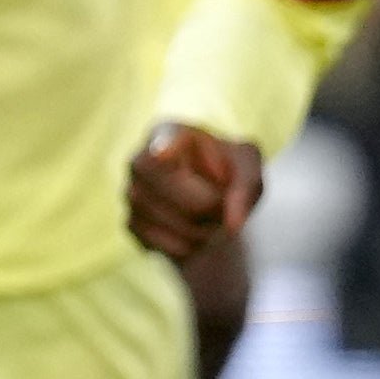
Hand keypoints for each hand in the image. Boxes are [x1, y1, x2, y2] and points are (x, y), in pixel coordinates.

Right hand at [125, 123, 263, 269]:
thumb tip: (232, 225)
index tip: (162, 153)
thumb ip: (246, 187)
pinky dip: (191, 246)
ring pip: (176, 223)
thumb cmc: (228, 172)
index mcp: (169, 132)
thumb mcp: (248, 168)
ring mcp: (132, 192)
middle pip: (175, 191)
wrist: (210, 201)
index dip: (163, 148)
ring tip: (211, 216)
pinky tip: (194, 231)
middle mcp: (141, 159)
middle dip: (207, 205)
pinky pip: (169, 245)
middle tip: (222, 204)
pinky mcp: (132, 223)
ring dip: (205, 229)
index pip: (162, 140)